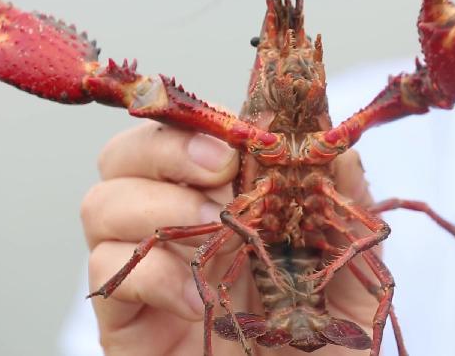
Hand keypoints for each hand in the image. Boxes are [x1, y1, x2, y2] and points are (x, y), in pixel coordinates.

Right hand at [81, 123, 383, 354]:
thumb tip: (332, 141)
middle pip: (123, 154)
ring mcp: (146, 269)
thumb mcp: (353, 263)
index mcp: (229, 196)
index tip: (244, 138)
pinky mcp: (124, 322)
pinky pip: (108, 276)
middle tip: (219, 171)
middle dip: (165, 148)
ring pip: (101, 204)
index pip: (188, 131)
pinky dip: (155, 276)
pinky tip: (201, 301)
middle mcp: (176, 223)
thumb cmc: (328, 340)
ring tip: (215, 239)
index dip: (206, 121)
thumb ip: (345, 200)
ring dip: (158, 206)